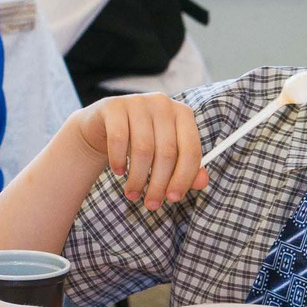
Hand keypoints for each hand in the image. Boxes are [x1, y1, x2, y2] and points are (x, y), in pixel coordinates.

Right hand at [72, 94, 207, 211]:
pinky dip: (118, 161)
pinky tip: (119, 172)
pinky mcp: (114, 106)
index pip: (191, 149)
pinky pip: (118, 139)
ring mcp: (138, 102)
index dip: (183, 177)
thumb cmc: (141, 143)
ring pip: (143, 149)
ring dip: (138, 178)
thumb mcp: (165, 155)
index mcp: (183, 114)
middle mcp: (163, 104)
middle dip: (159, 184)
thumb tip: (202, 182)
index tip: (173, 198)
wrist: (104, 126)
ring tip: (133, 194)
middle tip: (151, 205)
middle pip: (167, 152)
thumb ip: (186, 168)